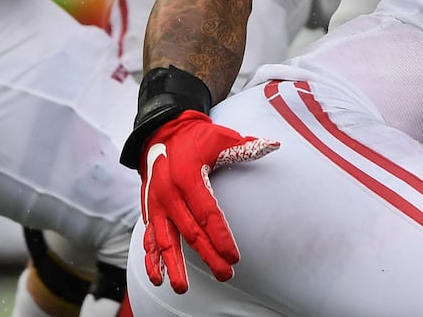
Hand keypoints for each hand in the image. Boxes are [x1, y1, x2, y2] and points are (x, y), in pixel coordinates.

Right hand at [137, 111, 278, 292]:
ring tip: (183, 288)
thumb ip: (245, 145)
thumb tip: (274, 144)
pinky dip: (151, 259)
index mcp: (188, 177)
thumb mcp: (219, 137)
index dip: (220, 236)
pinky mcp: (149, 211)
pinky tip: (157, 278)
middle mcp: (169, 193)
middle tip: (224, 274)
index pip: (208, 212)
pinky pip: (148, 238)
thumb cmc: (196, 138)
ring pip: (165, 241)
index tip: (234, 256)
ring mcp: (157, 204)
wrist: (161, 133)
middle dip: (208, 255)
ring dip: (174, 265)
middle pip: (190, 232)